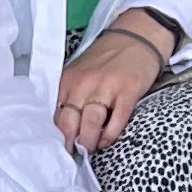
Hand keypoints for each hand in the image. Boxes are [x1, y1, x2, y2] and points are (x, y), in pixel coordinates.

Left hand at [56, 21, 169, 150]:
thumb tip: (65, 132)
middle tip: (75, 155)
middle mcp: (83, 83)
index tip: (59, 151)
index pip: (55, 115)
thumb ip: (71, 98)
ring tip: (91, 150)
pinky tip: (107, 140)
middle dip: (71, 144)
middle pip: (69, 122)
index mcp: (68, 80)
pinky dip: (110, 136)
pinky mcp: (128, 91)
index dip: (56, 137)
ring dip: (89, 143)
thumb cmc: (106, 59)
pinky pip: (116, 120)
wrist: (136, 36)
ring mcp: (106, 87)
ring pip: (90, 124)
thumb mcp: (81, 75)